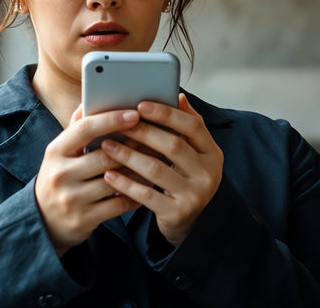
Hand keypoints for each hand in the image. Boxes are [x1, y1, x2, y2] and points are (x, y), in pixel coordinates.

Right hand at [34, 106, 142, 255]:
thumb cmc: (60, 177)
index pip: (84, 129)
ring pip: (116, 180)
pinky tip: (149, 185)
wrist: (43, 220)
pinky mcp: (84, 218)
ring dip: (139, 170)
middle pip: (105, 155)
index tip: (134, 113)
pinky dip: (136, 194)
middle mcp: (61, 173)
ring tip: (158, 159)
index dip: (111, 119)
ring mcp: (72, 198)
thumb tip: (92, 99)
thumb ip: (77, 128)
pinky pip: (118, 204)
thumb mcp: (61, 152)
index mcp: (55, 151)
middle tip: (157, 137)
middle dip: (134, 146)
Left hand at [100, 94, 223, 245]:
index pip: (193, 126)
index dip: (167, 114)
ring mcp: (194, 195)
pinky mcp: (177, 213)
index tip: (141, 105)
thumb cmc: (186, 180)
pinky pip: (147, 195)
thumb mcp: (194, 154)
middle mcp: (208, 174)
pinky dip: (126, 183)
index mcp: (212, 153)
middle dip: (143, 132)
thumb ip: (187, 127)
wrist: (191, 223)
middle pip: (173, 146)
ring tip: (106, 145)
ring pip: (157, 170)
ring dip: (129, 155)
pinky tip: (109, 174)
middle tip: (118, 123)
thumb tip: (179, 97)